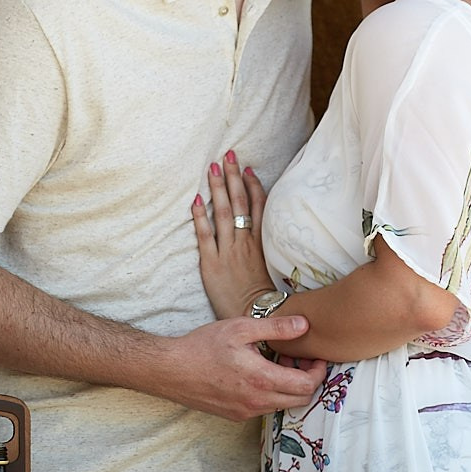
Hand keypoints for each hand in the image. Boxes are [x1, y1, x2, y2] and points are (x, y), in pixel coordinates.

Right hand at [159, 314, 327, 420]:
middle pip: (301, 400)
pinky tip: (260, 374)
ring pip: (283, 405)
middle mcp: (257, 402)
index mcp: (262, 380)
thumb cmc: (203, 346)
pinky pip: (265, 408)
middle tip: (301, 360)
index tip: (316, 357)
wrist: (171, 370)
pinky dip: (272, 393)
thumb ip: (276, 328)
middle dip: (308, 381)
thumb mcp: (241, 328)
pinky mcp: (236, 416)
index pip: (307, 386)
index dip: (318, 372)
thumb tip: (304, 325)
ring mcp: (246, 412)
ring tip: (279, 363)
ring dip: (290, 387)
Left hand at [190, 151, 273, 319]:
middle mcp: (245, 242)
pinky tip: (195, 200)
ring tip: (212, 168)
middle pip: (240, 203)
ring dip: (217, 188)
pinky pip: (205, 236)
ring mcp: (228, 252)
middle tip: (228, 154)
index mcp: (262, 242)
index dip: (252, 185)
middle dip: (233, 177)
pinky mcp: (211, 264)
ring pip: (223, 213)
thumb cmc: (267, 296)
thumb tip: (268, 233)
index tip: (247, 168)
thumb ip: (270, 248)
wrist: (257, 317)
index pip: (258, 206)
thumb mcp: (274, 268)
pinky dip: (200, 217)